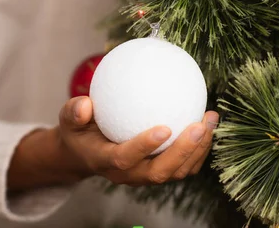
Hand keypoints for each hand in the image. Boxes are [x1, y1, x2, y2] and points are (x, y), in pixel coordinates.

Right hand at [57, 96, 218, 185]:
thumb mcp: (68, 119)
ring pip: (177, 171)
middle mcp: (128, 174)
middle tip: (199, 125)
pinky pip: (183, 165)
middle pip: (160, 171)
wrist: (85, 153)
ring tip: (209, 119)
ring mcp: (145, 176)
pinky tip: (207, 122)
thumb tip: (85, 103)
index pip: (125, 158)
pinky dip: (199, 148)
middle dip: (183, 151)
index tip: (165, 128)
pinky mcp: (158, 171)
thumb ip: (74, 111)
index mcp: (105, 161)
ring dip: (197, 149)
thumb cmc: (79, 131)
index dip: (145, 147)